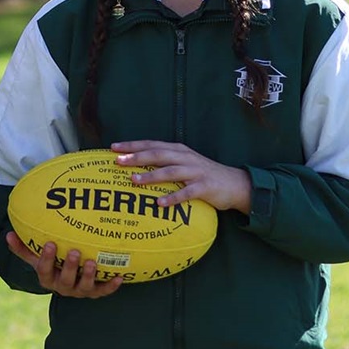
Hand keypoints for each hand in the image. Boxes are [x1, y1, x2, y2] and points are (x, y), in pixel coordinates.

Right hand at [6, 231, 124, 298]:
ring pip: (83, 288)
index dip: (47, 259)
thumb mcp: (36, 257)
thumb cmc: (51, 265)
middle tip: (75, 252)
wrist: (68, 282)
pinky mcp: (94, 293)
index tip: (50, 244)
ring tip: (92, 263)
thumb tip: (8, 234)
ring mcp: (79, 291)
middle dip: (70, 267)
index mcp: (47, 278)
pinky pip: (103, 291)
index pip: (44, 270)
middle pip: (65, 280)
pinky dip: (111, 286)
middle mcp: (63, 287)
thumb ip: (23, 248)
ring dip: (88, 276)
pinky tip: (120, 277)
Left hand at [113, 140, 251, 214]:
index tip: (114, 148)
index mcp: (178, 150)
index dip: (133, 145)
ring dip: (151, 176)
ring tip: (134, 181)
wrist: (235, 183)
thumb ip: (164, 164)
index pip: (152, 145)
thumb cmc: (203, 175)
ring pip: (170, 171)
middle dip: (137, 157)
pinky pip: (187, 192)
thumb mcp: (184, 164)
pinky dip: (173, 197)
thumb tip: (136, 169)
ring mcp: (196, 172)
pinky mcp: (205, 187)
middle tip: (119, 161)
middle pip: (158, 154)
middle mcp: (185, 158)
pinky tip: (160, 203)